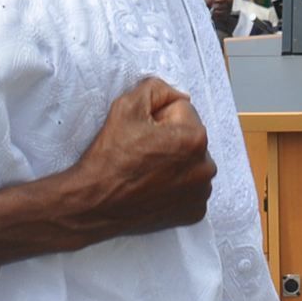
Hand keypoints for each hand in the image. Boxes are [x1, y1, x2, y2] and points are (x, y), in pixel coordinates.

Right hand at [63, 77, 215, 238]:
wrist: (95, 203)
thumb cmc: (110, 157)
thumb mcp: (127, 106)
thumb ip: (157, 89)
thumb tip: (178, 94)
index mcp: (195, 138)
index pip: (183, 109)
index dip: (158, 117)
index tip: (142, 134)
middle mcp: (206, 167)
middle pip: (190, 138)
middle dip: (171, 140)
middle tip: (143, 153)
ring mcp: (201, 192)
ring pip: (191, 163)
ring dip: (175, 163)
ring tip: (147, 171)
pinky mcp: (194, 211)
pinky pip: (190, 188)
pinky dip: (176, 187)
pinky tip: (154, 188)